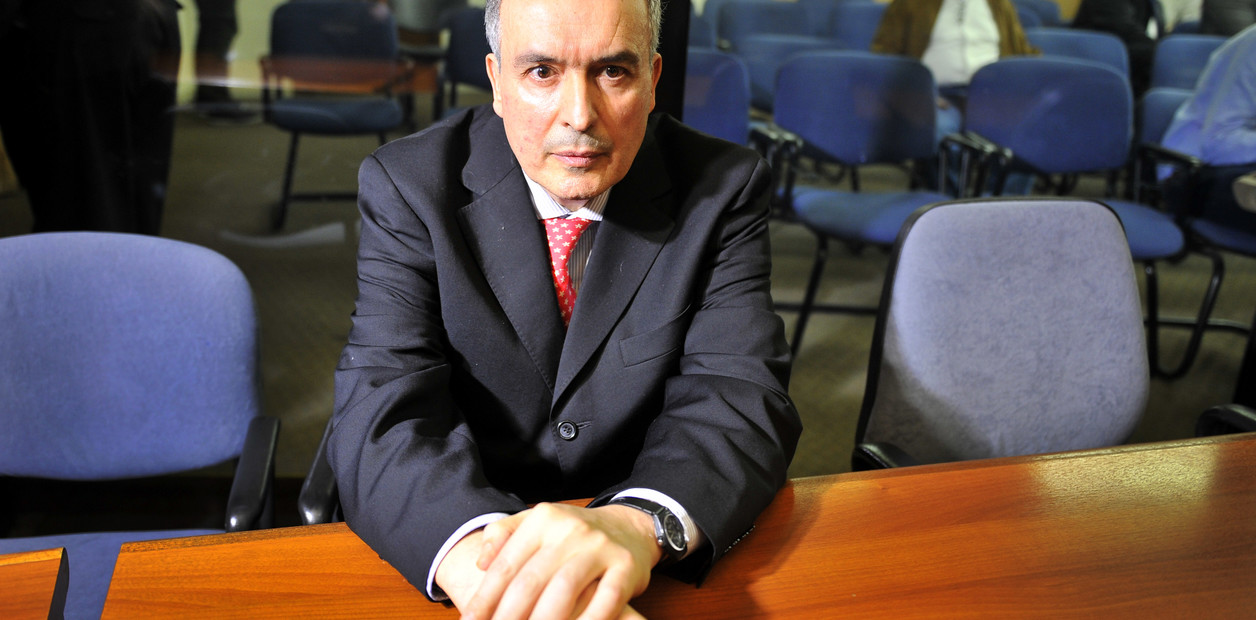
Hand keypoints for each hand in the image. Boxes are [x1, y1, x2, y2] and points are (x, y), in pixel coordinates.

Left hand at [458, 503, 660, 619]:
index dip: (485, 599)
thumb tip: (481, 563)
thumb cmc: (572, 534)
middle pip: (530, 581)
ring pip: (564, 590)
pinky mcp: (626, 566)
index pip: (506, 565)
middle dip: (508, 616)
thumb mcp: (537, 523)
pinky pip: (606, 599)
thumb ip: (504, 535)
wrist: (629, 526)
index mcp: (542, 519)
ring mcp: (600, 547)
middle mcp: (570, 530)